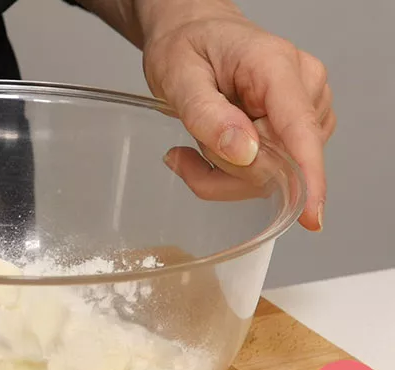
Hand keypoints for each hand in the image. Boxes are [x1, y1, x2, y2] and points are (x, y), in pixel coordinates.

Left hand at [142, 7, 333, 230]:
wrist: (194, 33)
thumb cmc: (186, 46)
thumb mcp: (178, 76)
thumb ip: (207, 114)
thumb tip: (245, 153)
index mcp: (276, 66)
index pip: (300, 129)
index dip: (307, 176)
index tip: (311, 215)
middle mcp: (303, 88)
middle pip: (280, 163)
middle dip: (227, 170)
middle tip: (184, 152)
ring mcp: (306, 110)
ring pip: (274, 176)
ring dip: (225, 174)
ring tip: (194, 142)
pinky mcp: (297, 132)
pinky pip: (268, 175)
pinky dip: (230, 174)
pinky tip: (210, 149)